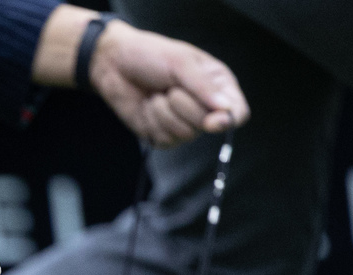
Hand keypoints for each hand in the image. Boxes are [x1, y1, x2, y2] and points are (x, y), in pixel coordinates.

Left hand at [92, 20, 248, 146]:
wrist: (115, 66)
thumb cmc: (151, 57)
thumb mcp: (181, 63)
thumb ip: (203, 86)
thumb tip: (225, 110)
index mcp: (217, 84)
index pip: (237, 112)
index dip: (227, 120)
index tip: (211, 121)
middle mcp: (204, 106)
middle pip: (210, 125)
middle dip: (186, 107)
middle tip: (170, 89)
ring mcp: (184, 123)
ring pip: (187, 134)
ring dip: (166, 113)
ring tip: (157, 95)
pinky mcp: (163, 135)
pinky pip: (166, 139)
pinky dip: (154, 122)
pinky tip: (148, 107)